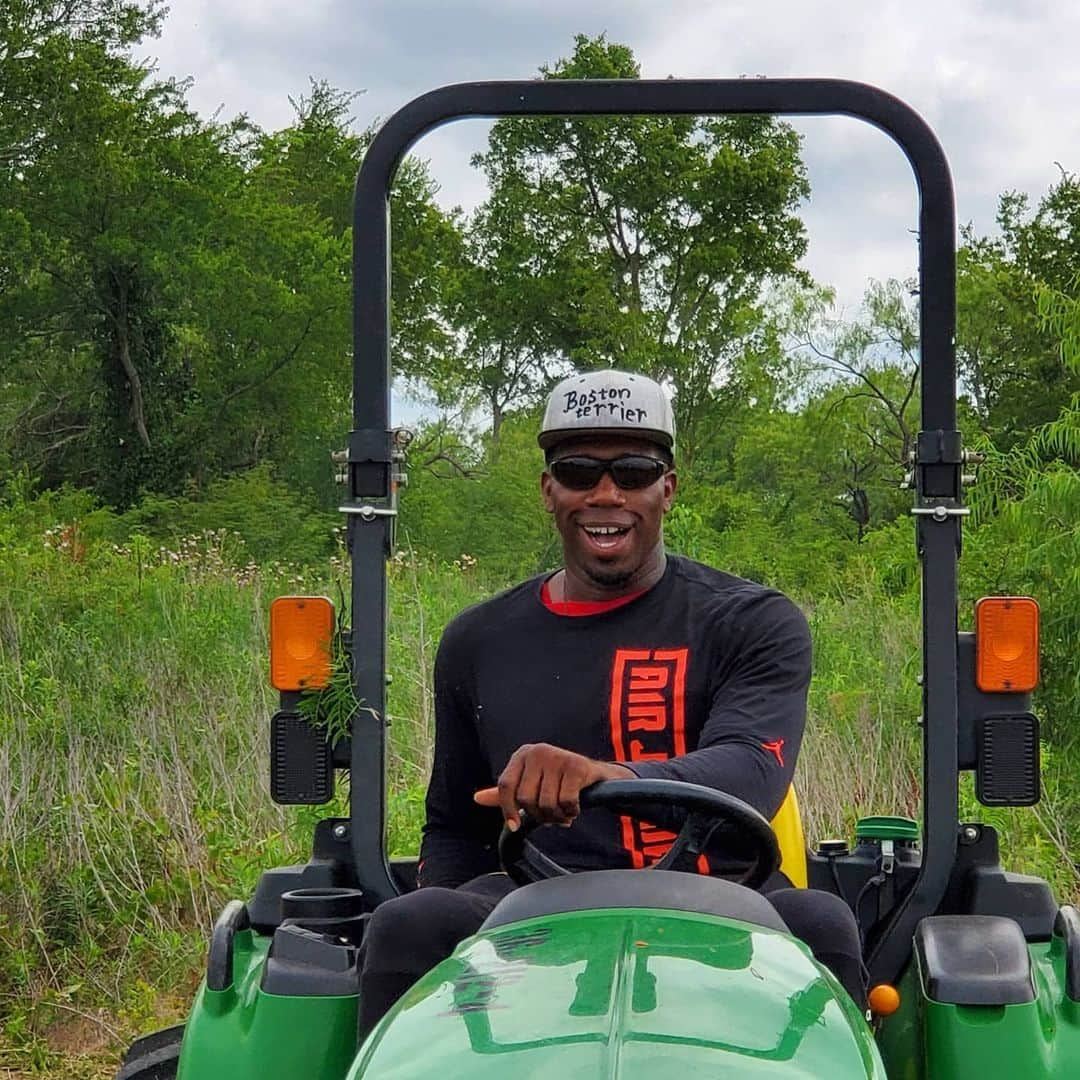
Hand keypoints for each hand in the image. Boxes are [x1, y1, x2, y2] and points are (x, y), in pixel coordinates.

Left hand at [474, 743, 632, 831]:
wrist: (595, 776)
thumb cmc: (557, 782)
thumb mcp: (530, 784)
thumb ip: (507, 792)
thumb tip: (477, 798)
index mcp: (522, 755)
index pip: (505, 786)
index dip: (508, 810)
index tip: (516, 826)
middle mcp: (537, 751)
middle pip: (525, 798)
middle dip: (539, 815)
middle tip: (551, 817)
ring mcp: (557, 756)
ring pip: (546, 803)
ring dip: (556, 816)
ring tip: (564, 812)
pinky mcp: (576, 765)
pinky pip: (565, 801)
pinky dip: (571, 811)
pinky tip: (575, 807)